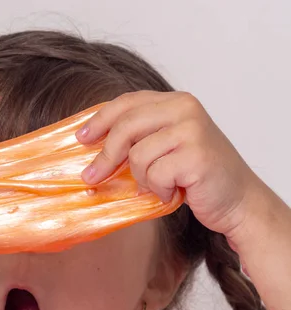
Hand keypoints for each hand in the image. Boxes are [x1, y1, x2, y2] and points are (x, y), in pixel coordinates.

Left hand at [76, 90, 266, 237]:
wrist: (237, 200)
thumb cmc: (197, 177)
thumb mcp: (166, 150)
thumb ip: (139, 140)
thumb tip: (92, 148)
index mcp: (176, 102)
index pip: (127, 102)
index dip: (99, 120)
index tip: (80, 138)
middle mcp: (185, 109)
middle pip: (126, 126)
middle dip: (104, 156)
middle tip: (91, 178)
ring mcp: (193, 130)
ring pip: (138, 155)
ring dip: (142, 179)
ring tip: (160, 185)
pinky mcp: (196, 155)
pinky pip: (154, 175)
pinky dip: (159, 190)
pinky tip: (175, 192)